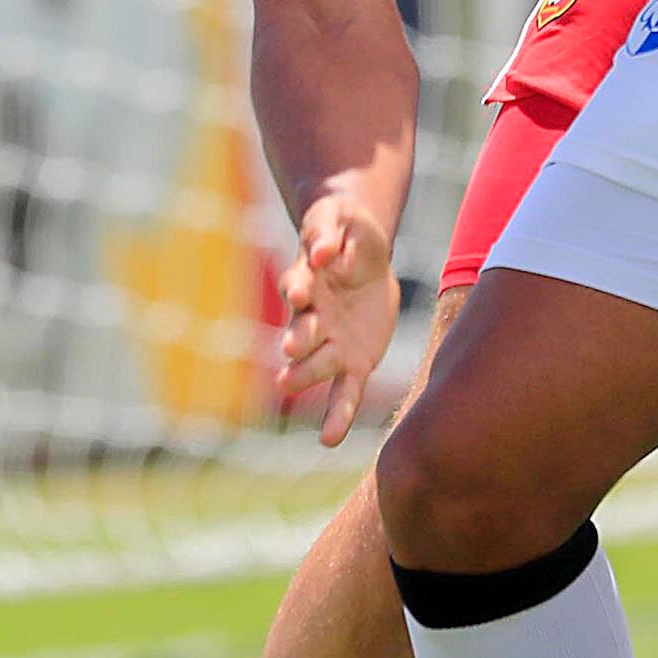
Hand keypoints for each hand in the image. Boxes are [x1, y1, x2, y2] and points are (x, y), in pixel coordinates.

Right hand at [274, 194, 398, 447]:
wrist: (366, 255)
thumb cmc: (348, 231)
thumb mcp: (343, 219)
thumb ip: (330, 233)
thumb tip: (322, 251)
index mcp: (307, 280)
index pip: (298, 284)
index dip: (299, 287)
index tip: (300, 291)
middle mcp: (312, 317)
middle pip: (301, 329)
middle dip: (298, 338)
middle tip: (292, 348)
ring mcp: (330, 343)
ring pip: (316, 365)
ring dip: (305, 375)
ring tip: (291, 386)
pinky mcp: (354, 362)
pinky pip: (345, 391)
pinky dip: (338, 415)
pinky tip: (329, 439)